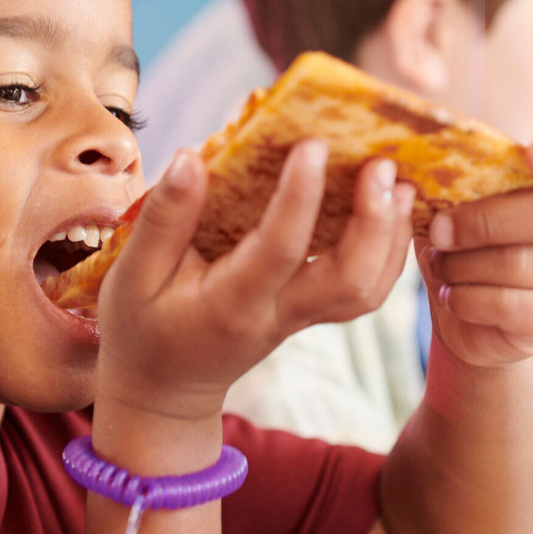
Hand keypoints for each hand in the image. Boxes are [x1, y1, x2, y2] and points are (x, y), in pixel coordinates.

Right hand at [96, 141, 414, 426]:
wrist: (166, 389)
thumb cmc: (143, 326)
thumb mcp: (133, 274)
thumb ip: (164, 218)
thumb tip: (191, 157)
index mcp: (232, 304)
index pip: (279, 250)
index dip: (300, 197)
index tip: (313, 145)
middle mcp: (279, 315)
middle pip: (350, 280)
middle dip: (374, 221)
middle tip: (379, 164)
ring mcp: (302, 318)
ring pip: (369, 290)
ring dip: (392, 236)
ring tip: (399, 181)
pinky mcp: (313, 313)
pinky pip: (366, 290)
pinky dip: (389, 249)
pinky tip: (392, 206)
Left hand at [420, 131, 532, 367]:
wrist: (466, 315)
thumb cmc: (462, 245)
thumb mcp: (452, 205)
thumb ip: (450, 178)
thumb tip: (415, 160)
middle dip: (483, 221)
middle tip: (439, 230)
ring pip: (520, 264)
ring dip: (463, 265)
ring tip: (440, 265)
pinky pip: (508, 304)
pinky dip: (466, 299)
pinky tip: (450, 295)